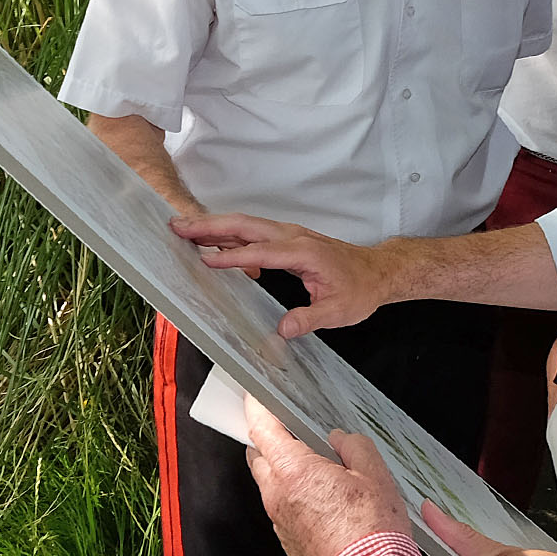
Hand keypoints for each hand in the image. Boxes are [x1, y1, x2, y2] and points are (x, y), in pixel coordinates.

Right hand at [171, 213, 394, 334]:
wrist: (378, 271)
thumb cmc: (360, 289)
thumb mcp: (339, 311)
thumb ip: (309, 319)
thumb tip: (282, 330)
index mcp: (304, 252)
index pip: (261, 252)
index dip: (231, 256)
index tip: (204, 259)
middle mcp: (294, 237)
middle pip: (246, 226)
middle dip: (210, 225)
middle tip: (178, 226)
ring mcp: (290, 234)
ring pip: (247, 224)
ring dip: (216, 224)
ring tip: (185, 228)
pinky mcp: (288, 238)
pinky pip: (255, 231)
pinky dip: (231, 232)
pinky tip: (214, 242)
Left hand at [245, 400, 408, 555]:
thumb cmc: (372, 531)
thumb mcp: (375, 475)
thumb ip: (354, 447)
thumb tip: (341, 440)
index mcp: (293, 470)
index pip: (262, 428)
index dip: (256, 407)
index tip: (255, 396)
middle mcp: (277, 495)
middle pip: (258, 456)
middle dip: (268, 440)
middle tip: (290, 431)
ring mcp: (280, 520)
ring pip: (270, 485)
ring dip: (284, 472)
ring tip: (317, 468)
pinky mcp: (288, 541)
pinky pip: (282, 509)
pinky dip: (293, 497)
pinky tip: (322, 499)